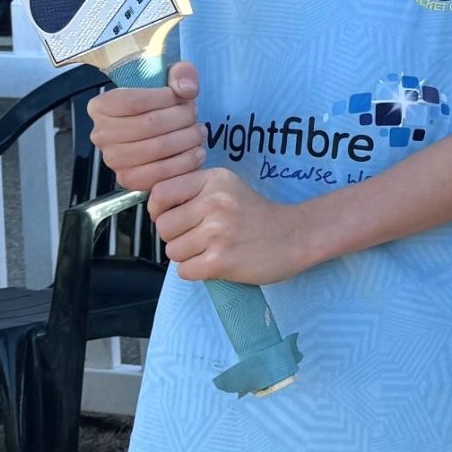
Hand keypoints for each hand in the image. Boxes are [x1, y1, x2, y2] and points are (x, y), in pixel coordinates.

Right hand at [89, 61, 206, 194]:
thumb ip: (181, 74)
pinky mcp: (128, 179)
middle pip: (148, 125)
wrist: (161, 131)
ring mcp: (113, 159)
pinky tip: (195, 152)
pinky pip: (159, 175)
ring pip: (156, 149)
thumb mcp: (170, 79)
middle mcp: (101, 134)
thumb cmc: (161, 104)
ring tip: (198, 132)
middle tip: (194, 115)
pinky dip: (184, 163)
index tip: (182, 97)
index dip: (165, 98)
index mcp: (101, 106)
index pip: (133, 101)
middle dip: (181, 118)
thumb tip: (186, 89)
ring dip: (186, 139)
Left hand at [147, 166, 313, 285]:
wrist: (296, 236)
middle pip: (163, 227)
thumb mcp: (227, 188)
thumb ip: (193, 192)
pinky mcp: (221, 260)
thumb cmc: (257, 215)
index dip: (159, 209)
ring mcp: (218, 232)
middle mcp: (214, 202)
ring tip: (213, 249)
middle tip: (202, 236)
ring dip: (187, 255)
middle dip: (176, 236)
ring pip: (172, 251)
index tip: (174, 216)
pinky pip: (184, 270)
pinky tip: (216, 263)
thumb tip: (154, 209)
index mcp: (213, 180)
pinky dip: (196, 271)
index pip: (160, 193)